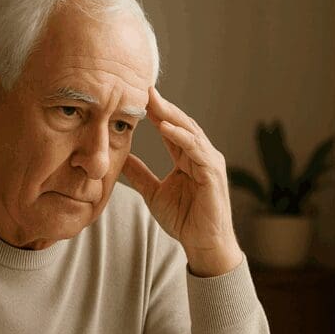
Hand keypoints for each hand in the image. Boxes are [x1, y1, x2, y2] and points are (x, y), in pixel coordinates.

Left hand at [122, 87, 243, 276]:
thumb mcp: (153, 193)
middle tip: (144, 88)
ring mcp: (209, 163)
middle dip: (163, 106)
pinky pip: (197, 150)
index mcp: (188, 158)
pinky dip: (182, 138)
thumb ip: (140, 174)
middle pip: (181, 124)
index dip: (155, 112)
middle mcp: (201, 156)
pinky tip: (166, 127)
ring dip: (171, 116)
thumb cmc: (185, 221)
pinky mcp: (213, 174)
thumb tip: (121, 158)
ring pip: (190, 132)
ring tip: (153, 101)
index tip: (136, 97)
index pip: (171, 129)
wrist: (203, 245)